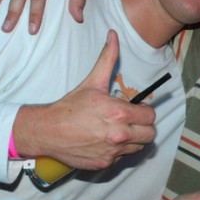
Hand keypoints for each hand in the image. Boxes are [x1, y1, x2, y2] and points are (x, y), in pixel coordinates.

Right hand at [13, 30, 156, 169]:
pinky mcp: (106, 164)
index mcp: (120, 114)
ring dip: (133, 139)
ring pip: (138, 147)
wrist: (49, 131)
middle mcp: (119, 135)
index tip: (135, 110)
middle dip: (143, 127)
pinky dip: (118, 151)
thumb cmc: (71, 106)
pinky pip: (123, 158)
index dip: (144, 111)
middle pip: (150, 134)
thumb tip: (114, 35)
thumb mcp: (92, 82)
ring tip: (118, 130)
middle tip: (131, 121)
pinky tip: (106, 141)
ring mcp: (113, 151)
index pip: (150, 116)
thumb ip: (108, 59)